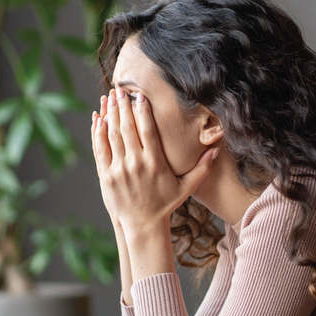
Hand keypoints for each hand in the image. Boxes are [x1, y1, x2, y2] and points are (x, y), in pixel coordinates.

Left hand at [91, 88, 217, 236]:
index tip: (140, 95)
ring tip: (108, 97)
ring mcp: (119, 170)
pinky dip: (98, 132)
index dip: (143, 111)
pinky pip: (100, 149)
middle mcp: (136, 164)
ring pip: (112, 135)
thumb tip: (217, 149)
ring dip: (109, 114)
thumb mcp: (186, 187)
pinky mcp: (106, 176)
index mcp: (155, 163)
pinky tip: (98, 118)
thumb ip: (202, 167)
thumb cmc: (165, 204)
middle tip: (120, 90)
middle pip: (128, 128)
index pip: (148, 130)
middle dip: (123, 106)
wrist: (142, 226)